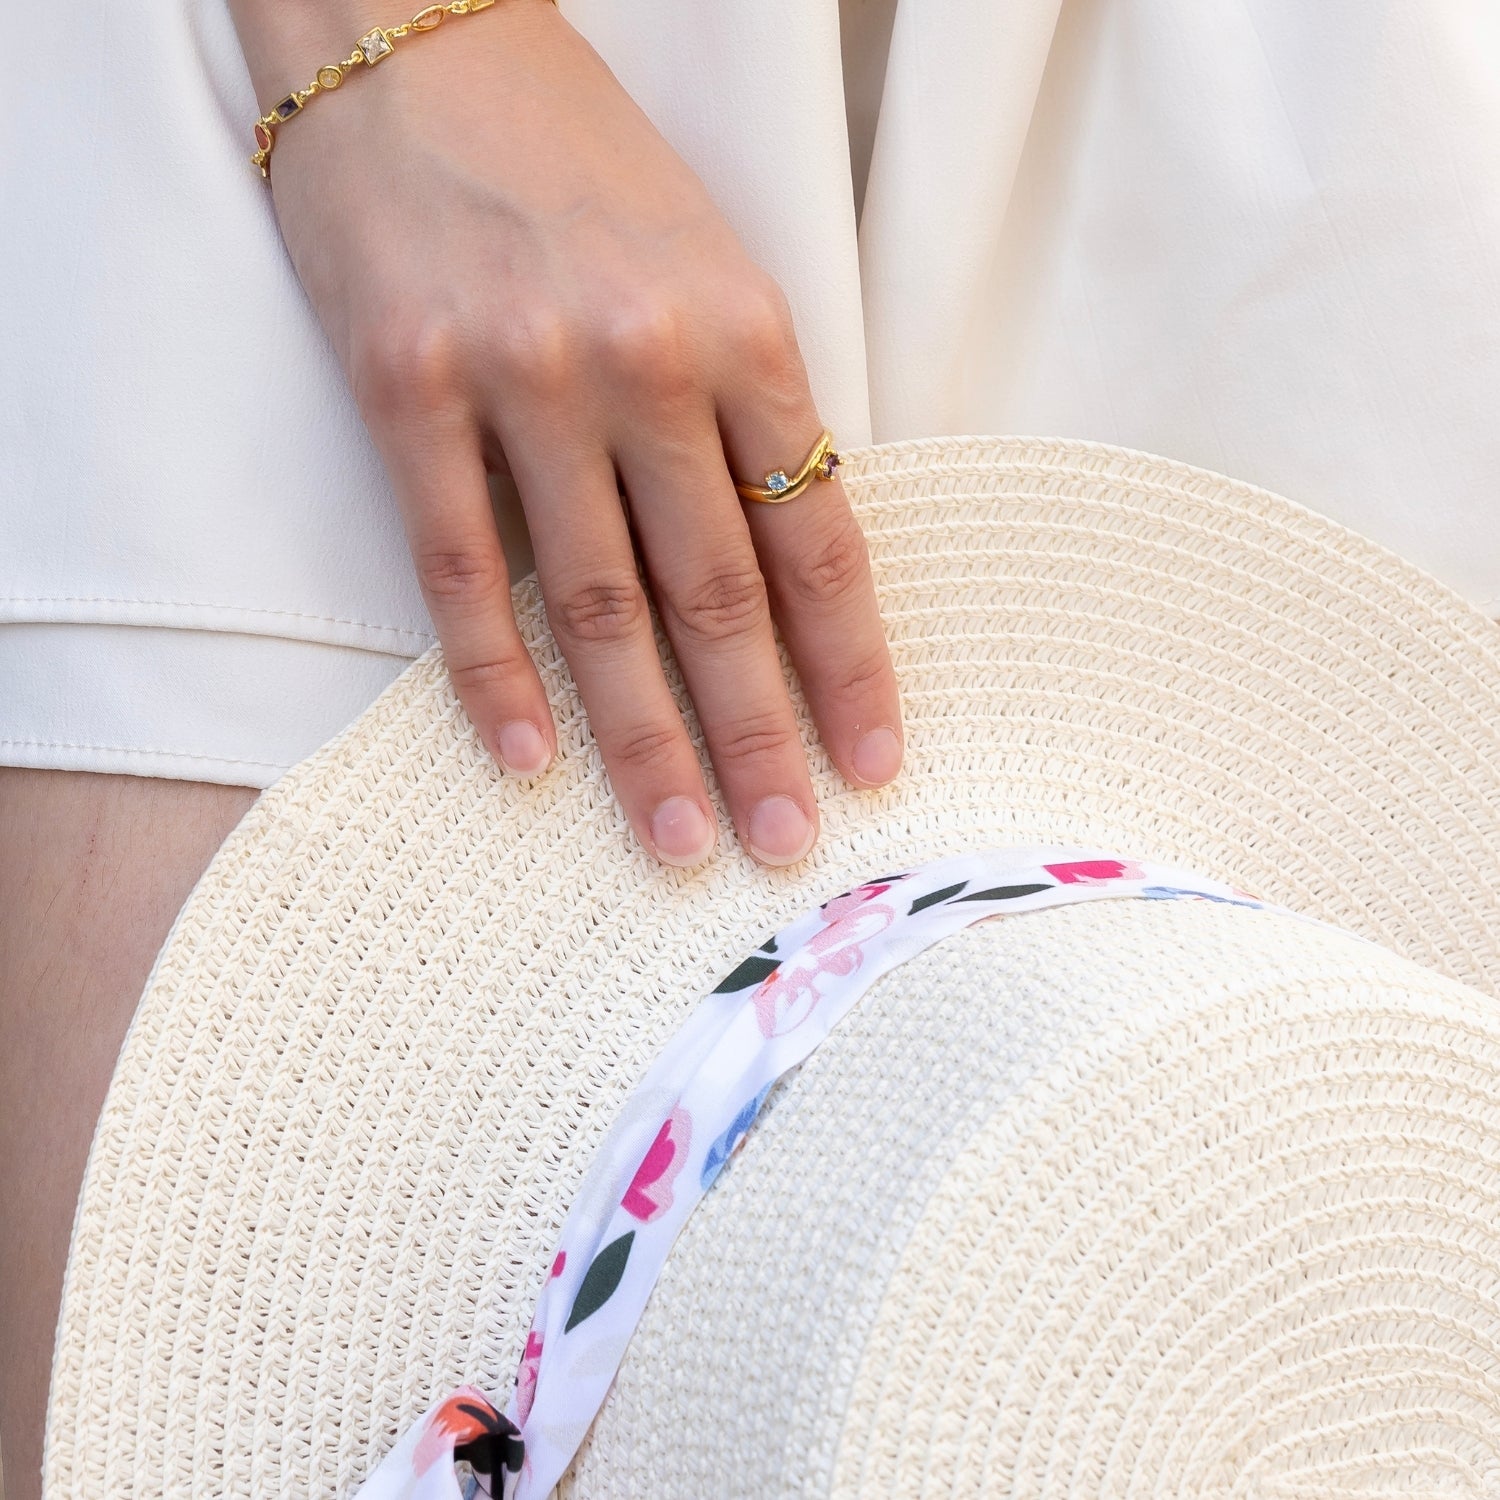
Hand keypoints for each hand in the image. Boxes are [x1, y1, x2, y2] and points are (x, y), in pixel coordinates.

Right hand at [233, 0, 903, 866]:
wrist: (417, 31)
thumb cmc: (580, 161)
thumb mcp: (710, 264)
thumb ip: (748, 411)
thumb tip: (779, 573)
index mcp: (745, 331)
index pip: (816, 539)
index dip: (849, 665)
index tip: (872, 763)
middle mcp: (644, 362)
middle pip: (718, 594)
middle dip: (760, 735)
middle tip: (787, 847)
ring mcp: (522, 378)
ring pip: (599, 602)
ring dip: (643, 739)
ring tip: (678, 840)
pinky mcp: (405, 386)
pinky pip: (461, 565)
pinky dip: (495, 675)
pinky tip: (530, 760)